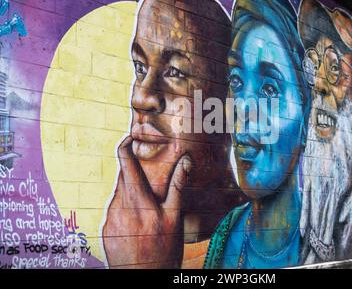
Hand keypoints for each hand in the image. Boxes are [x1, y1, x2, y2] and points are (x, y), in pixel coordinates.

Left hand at [102, 136, 191, 267]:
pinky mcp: (106, 231)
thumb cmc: (163, 251)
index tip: (132, 136)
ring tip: (149, 210)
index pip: (125, 162)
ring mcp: (110, 219)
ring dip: (132, 193)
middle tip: (150, 177)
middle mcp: (119, 207)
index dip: (126, 145)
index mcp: (137, 200)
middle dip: (135, 172)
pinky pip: (116, 211)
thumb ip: (178, 187)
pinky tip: (140, 225)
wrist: (142, 278)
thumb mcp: (174, 218)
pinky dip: (127, 210)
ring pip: (120, 195)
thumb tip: (186, 161)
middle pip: (123, 177)